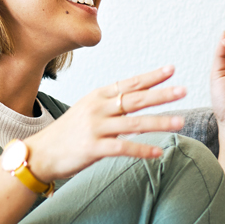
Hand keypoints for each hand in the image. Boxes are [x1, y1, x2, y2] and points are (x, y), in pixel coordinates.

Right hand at [24, 66, 185, 180]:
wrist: (41, 153)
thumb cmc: (69, 133)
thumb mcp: (89, 111)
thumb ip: (113, 107)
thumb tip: (142, 106)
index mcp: (98, 96)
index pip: (130, 83)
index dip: (151, 77)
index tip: (172, 69)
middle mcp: (98, 108)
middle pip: (135, 99)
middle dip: (161, 95)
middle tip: (183, 90)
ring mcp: (95, 127)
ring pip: (134, 123)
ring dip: (159, 123)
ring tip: (181, 122)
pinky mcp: (93, 148)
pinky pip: (123, 148)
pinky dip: (142, 150)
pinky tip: (158, 153)